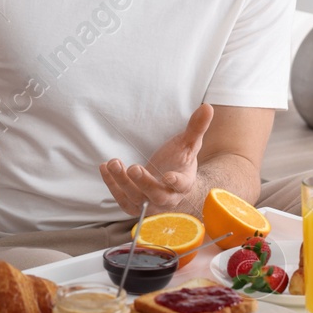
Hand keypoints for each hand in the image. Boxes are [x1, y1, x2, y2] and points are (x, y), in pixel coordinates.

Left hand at [99, 103, 213, 215]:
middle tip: (133, 168)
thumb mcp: (188, 143)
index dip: (176, 182)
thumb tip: (207, 107)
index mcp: (184, 184)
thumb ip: (196, 127)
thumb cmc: (179, 160)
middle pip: (157, 196)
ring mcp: (150, 204)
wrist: (170, 179)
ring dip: (122, 183)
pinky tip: (104, 167)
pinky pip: (121, 199)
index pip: (182, 186)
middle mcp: (168, 198)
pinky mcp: (134, 204)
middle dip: (144, 183)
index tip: (168, 176)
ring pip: (135, 199)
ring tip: (113, 163)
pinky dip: (111, 184)